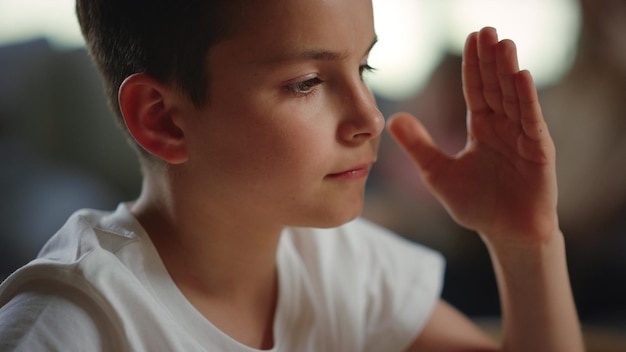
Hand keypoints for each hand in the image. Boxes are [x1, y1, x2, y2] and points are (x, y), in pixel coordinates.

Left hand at [387, 27, 557, 243]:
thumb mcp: (438, 173)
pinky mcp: (539, 153)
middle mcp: (503, 127)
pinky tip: (522, 77)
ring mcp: (523, 138)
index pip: (476, 90)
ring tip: (504, 43)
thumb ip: (418, 146)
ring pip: (514, 98)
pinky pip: (531, 122)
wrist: (505, 234)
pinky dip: (527, 100)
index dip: (472, 66)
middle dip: (491, 59)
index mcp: (482, 128)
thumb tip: (393, 118)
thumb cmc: (476, 205)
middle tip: (486, 29)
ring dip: (509, 71)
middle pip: (495, 87)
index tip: (470, 38)